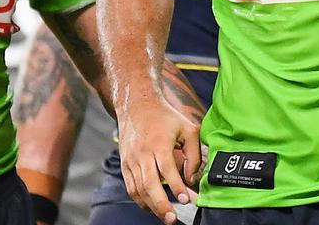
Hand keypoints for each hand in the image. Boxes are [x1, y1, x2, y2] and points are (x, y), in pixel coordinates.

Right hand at [117, 96, 201, 224]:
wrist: (137, 105)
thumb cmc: (165, 117)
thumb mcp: (187, 128)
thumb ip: (193, 153)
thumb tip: (192, 177)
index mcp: (159, 142)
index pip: (167, 168)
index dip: (176, 186)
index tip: (186, 200)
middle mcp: (142, 153)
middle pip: (149, 183)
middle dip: (161, 204)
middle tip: (172, 218)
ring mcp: (131, 159)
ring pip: (138, 189)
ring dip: (151, 205)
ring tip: (165, 217)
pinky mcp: (125, 164)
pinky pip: (131, 187)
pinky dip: (140, 200)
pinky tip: (151, 207)